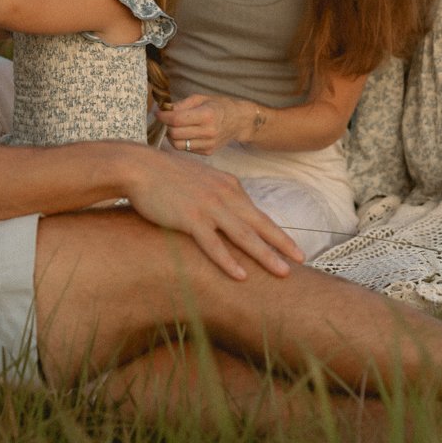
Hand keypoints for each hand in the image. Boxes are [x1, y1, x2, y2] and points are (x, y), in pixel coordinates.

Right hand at [122, 148, 301, 277]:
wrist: (139, 167)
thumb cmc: (165, 175)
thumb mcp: (200, 179)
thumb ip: (216, 193)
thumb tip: (226, 209)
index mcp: (228, 186)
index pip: (257, 213)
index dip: (275, 231)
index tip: (290, 246)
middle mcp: (224, 195)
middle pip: (260, 224)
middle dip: (283, 243)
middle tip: (302, 259)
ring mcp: (209, 207)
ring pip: (244, 236)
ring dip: (266, 255)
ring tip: (283, 272)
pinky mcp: (190, 219)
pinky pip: (213, 245)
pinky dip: (229, 261)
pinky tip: (241, 276)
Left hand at [159, 93, 254, 154]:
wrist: (239, 121)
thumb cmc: (219, 106)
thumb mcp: (201, 98)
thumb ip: (182, 104)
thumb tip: (164, 109)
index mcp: (207, 115)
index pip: (177, 120)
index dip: (163, 116)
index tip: (158, 113)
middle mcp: (208, 132)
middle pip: (175, 133)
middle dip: (166, 126)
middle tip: (167, 119)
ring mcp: (208, 144)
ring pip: (177, 145)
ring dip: (172, 136)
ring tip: (175, 127)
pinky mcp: (207, 152)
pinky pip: (186, 149)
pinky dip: (181, 141)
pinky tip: (186, 133)